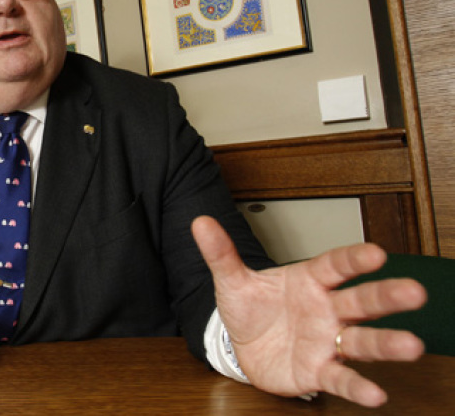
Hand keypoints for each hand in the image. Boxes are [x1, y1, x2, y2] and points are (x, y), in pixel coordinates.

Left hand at [191, 215, 426, 406]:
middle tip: (416, 292)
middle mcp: (328, 309)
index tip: (377, 252)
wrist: (241, 345)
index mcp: (309, 280)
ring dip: (387, 343)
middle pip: (361, 301)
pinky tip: (376, 394)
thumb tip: (199, 222)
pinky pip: (342, 378)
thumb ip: (220, 253)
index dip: (355, 259)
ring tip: (412, 345)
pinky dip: (358, 386)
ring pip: (362, 341)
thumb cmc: (250, 307)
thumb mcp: (231, 280)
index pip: (336, 265)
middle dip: (387, 297)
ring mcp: (327, 341)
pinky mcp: (320, 371)